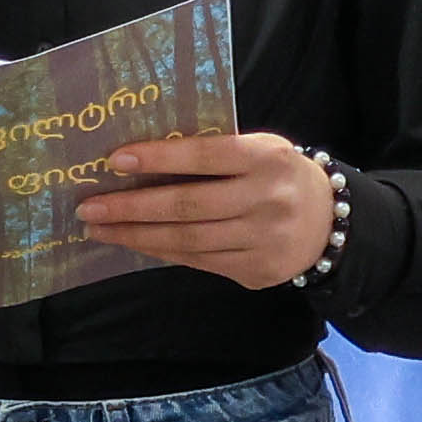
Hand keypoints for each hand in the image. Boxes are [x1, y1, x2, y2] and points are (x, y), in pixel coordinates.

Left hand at [76, 131, 341, 290]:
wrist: (331, 223)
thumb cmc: (279, 176)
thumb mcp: (259, 150)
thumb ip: (215, 154)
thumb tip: (143, 161)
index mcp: (265, 158)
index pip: (204, 156)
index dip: (158, 158)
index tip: (115, 161)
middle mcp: (266, 199)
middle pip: (188, 205)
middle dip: (132, 207)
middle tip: (90, 208)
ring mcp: (263, 239)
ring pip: (188, 240)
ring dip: (138, 235)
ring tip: (101, 230)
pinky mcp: (257, 270)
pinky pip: (199, 261)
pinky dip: (163, 251)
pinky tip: (136, 242)